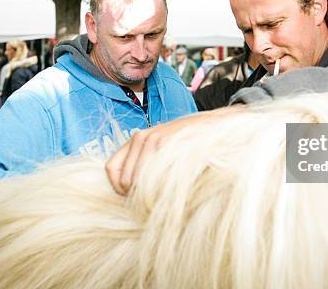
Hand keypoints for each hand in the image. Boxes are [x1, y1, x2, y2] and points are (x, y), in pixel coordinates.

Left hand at [105, 105, 242, 194]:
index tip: (132, 197)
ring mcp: (154, 140)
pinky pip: (154, 177)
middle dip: (134, 196)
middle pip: (124, 180)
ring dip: (147, 196)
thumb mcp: (164, 147)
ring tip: (163, 199)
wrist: (216, 125)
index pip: (111, 168)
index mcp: (137, 139)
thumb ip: (147, 162)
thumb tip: (131, 191)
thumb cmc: (190, 141)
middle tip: (152, 202)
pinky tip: (173, 189)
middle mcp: (141, 137)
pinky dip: (160, 190)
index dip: (118, 188)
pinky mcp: (169, 145)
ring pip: (137, 182)